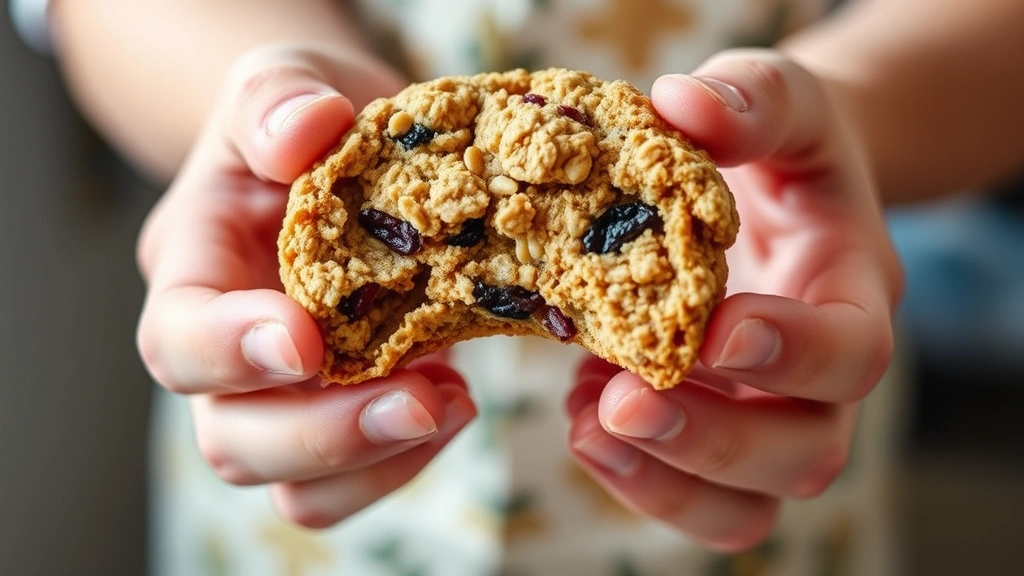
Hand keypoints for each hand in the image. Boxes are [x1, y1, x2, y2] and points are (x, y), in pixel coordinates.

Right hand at [135, 44, 476, 527]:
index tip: (306, 340)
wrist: (353, 150)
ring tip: (453, 401)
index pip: (178, 338)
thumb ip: (278, 96)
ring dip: (376, 460)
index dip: (230, 353)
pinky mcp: (348, 409)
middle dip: (324, 435)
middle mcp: (230, 349)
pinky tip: (456, 397)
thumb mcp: (287, 76)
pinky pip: (358, 477)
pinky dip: (406, 460)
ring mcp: (287, 392)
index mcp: (197, 267)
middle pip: (232, 437)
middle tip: (419, 401)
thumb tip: (302, 131)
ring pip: (294, 484)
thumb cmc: (311, 116)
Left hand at [565, 49, 901, 550]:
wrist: (770, 187)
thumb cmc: (778, 143)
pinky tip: (577, 408)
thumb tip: (680, 102)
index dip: (792, 355)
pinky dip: (632, 473)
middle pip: (804, 453)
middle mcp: (819, 375)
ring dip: (665, 485)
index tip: (712, 332)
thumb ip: (750, 99)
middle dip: (712, 441)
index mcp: (853, 291)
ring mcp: (766, 414)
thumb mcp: (780, 100)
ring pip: (749, 505)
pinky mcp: (710, 429)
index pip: (854, 352)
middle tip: (619, 404)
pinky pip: (690, 494)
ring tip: (583, 427)